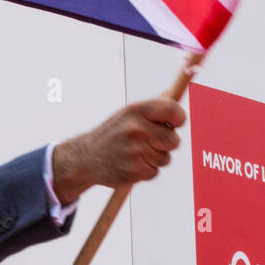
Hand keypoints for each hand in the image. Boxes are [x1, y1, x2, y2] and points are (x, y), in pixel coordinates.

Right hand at [50, 98, 185, 204]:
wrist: (86, 158)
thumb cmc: (114, 133)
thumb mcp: (129, 114)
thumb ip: (153, 107)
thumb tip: (175, 93)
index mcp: (136, 111)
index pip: (172, 110)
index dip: (179, 118)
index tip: (176, 122)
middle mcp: (136, 129)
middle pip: (174, 140)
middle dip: (167, 143)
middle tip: (151, 142)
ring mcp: (134, 151)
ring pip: (165, 158)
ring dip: (155, 158)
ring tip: (136, 153)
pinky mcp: (133, 171)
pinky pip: (154, 172)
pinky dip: (146, 170)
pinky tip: (131, 164)